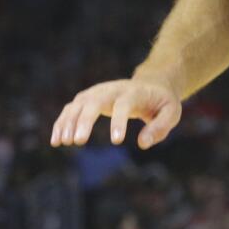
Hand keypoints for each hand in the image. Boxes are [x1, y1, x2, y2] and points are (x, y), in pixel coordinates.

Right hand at [51, 76, 181, 149]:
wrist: (152, 84)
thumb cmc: (162, 102)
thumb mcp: (171, 112)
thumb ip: (160, 127)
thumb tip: (142, 144)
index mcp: (134, 92)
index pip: (124, 104)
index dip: (118, 121)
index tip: (116, 141)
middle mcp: (112, 90)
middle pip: (94, 102)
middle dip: (84, 121)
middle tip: (78, 142)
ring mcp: (97, 93)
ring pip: (78, 104)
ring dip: (68, 122)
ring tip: (63, 143)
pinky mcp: (88, 99)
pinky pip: (71, 109)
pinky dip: (62, 122)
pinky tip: (56, 140)